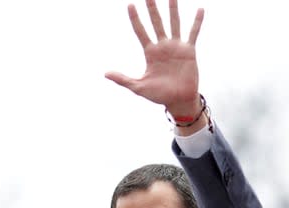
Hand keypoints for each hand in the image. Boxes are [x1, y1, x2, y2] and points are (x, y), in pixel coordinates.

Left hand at [105, 0, 203, 116]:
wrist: (178, 101)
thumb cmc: (158, 95)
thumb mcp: (138, 87)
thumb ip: (122, 79)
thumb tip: (105, 73)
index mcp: (150, 53)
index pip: (140, 31)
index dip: (135, 19)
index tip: (130, 5)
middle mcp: (162, 46)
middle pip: (156, 23)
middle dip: (152, 9)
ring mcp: (176, 47)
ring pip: (174, 23)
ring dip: (173, 10)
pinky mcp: (189, 51)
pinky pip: (193, 33)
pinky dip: (196, 22)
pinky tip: (199, 9)